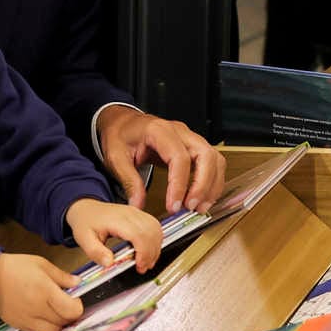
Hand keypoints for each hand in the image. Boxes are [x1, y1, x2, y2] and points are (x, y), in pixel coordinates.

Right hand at [0, 253, 82, 330]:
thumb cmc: (15, 267)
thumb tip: (77, 283)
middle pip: (64, 322)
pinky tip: (40, 314)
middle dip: (68, 315)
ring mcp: (27, 319)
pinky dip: (42, 325)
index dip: (77, 307)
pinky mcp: (19, 325)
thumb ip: (62, 276)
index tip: (74, 300)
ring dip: (56, 324)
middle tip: (65, 305)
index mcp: (45, 291)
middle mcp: (37, 308)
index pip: (72, 311)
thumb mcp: (42, 264)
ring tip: (53, 312)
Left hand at [66, 198, 164, 272]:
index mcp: (116, 219)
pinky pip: (155, 226)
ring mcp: (136, 213)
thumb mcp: (84, 239)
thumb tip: (109, 263)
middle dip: (150, 254)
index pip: (138, 235)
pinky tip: (148, 250)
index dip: (143, 252)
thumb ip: (96, 252)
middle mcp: (129, 213)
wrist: (85, 208)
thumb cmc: (85, 222)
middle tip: (142, 267)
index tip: (139, 266)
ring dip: (155, 247)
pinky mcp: (139, 215)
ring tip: (146, 261)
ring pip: (156, 229)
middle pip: (150, 232)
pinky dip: (155, 240)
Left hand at [97, 106, 224, 214]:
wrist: (122, 122)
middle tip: (191, 208)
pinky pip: (212, 163)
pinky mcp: (193, 147)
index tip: (174, 206)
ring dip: (211, 185)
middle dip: (203, 185)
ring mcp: (189, 138)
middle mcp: (179, 131)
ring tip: (199, 208)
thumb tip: (138, 206)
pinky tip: (201, 199)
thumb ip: (129, 182)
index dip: (179, 184)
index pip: (179, 157)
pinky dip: (212, 182)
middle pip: (205, 155)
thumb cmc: (119, 135)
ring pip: (214, 159)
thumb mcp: (116, 158)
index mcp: (158, 130)